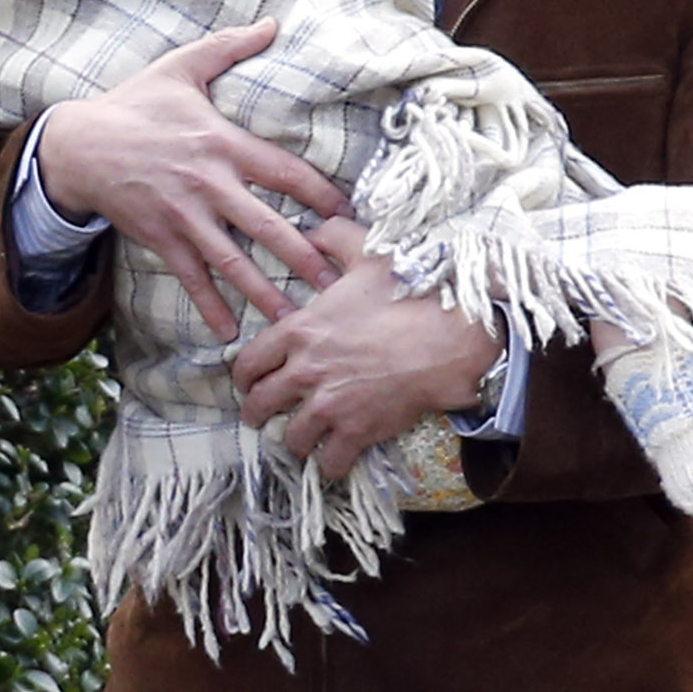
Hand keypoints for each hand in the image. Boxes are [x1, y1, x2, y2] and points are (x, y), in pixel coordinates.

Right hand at [33, 20, 347, 336]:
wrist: (77, 145)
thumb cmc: (134, 103)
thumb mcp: (181, 67)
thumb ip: (229, 46)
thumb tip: (272, 22)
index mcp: (222, 143)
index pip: (284, 171)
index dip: (320, 193)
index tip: (350, 214)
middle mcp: (207, 184)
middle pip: (266, 226)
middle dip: (303, 256)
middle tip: (337, 283)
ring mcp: (183, 216)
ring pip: (232, 261)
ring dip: (264, 292)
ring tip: (292, 319)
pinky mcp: (160, 238)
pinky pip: (190, 277)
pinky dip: (209, 305)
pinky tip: (230, 330)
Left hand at [228, 250, 502, 484]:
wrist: (449, 335)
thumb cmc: (409, 291)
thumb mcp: (367, 252)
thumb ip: (333, 237)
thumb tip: (314, 227)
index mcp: (299, 330)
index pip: (250, 362)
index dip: (244, 377)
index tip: (248, 384)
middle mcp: (305, 370)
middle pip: (260, 404)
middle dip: (258, 413)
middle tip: (263, 418)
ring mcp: (329, 404)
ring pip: (291, 437)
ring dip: (294, 441)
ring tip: (299, 442)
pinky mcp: (356, 430)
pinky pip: (329, 460)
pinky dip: (329, 464)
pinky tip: (332, 461)